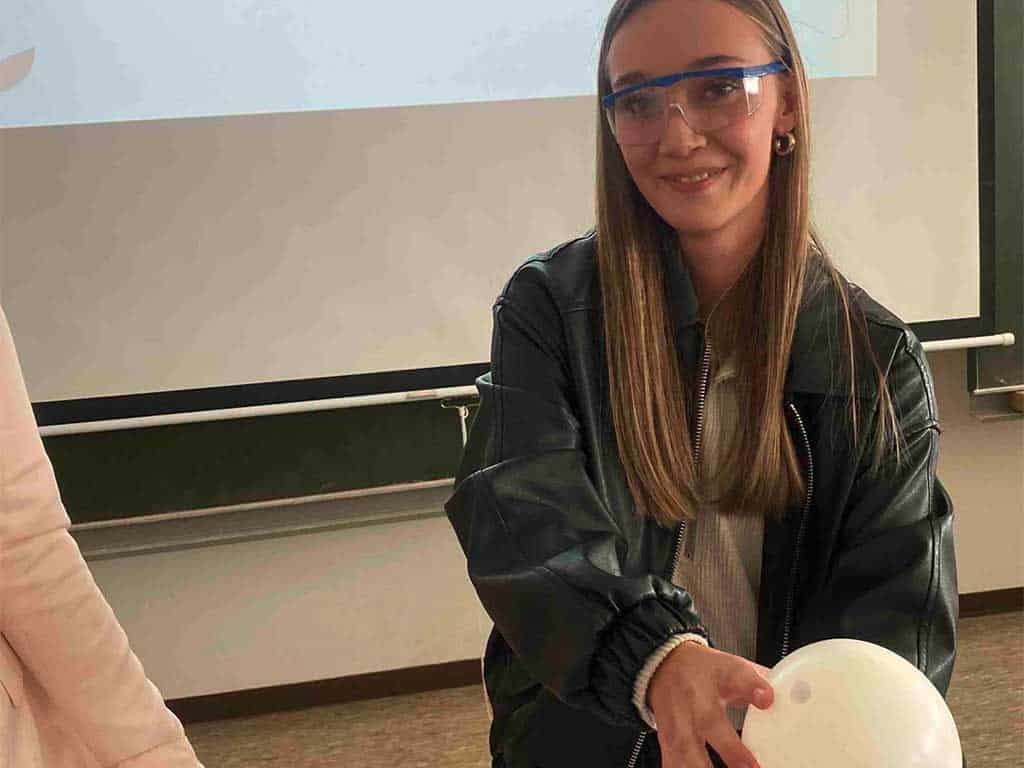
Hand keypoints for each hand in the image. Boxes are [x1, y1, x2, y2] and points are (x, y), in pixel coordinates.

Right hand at [647, 641, 773, 767]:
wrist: (665, 666)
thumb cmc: (706, 671)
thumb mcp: (735, 667)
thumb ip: (763, 684)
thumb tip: (798, 695)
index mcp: (718, 676)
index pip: (738, 676)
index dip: (754, 688)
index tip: (767, 698)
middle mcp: (696, 700)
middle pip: (710, 722)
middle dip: (731, 752)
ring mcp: (678, 722)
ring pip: (688, 753)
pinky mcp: (667, 741)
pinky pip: (674, 765)